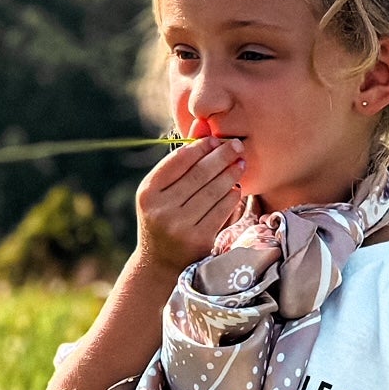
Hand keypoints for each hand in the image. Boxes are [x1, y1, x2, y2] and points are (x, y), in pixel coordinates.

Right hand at [135, 133, 244, 274]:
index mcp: (148, 193)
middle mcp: (161, 209)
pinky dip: (232, 196)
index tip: (215, 139)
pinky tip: (236, 187)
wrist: (159, 263)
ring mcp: (180, 226)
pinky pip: (221, 210)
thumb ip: (179, 164)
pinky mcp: (199, 239)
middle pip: (199, 174)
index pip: (178, 161)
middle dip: (221, 156)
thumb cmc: (162, 218)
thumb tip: (203, 126)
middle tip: (236, 145)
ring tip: (241, 162)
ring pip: (213, 191)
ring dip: (231, 173)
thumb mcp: (160, 193)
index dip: (200, 147)